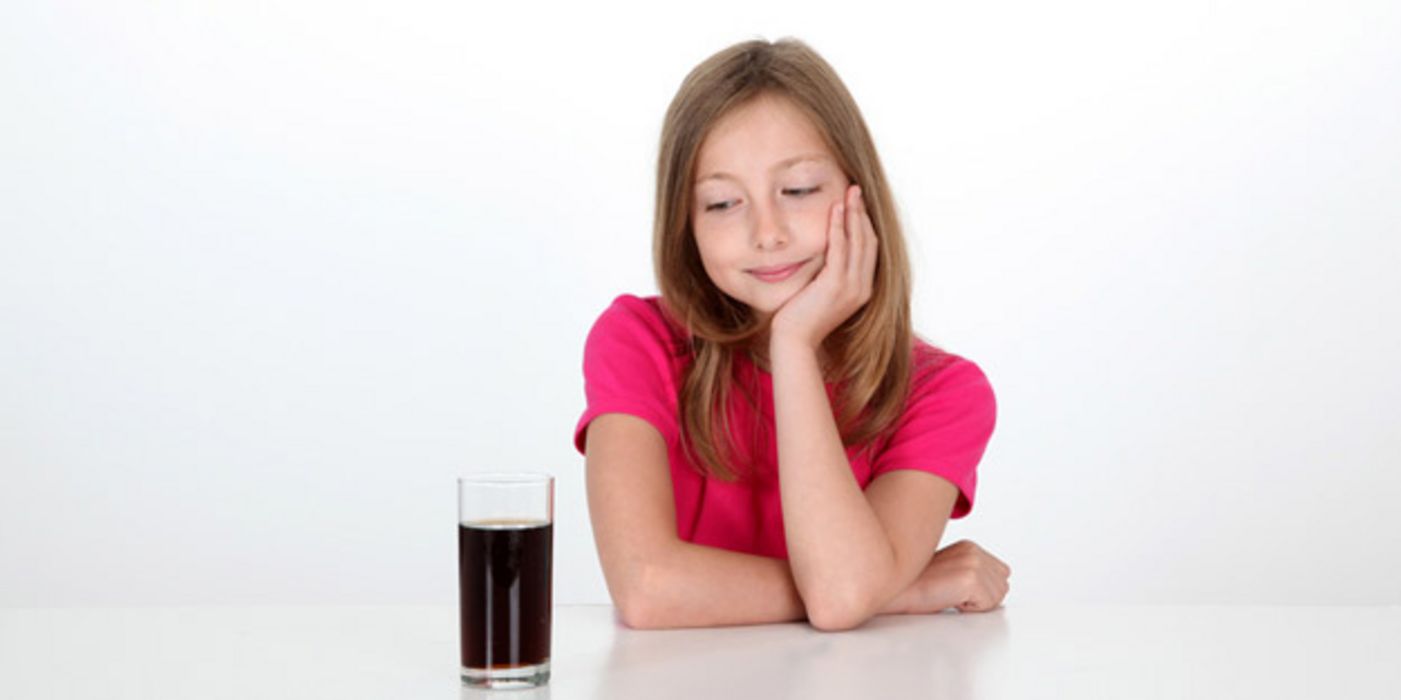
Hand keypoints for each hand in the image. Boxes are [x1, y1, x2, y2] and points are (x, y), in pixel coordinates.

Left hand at [769, 183, 877, 351]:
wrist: (794, 341)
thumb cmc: (801, 319)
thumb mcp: (821, 294)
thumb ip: (829, 275)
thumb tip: (824, 254)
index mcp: (862, 290)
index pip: (869, 250)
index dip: (864, 225)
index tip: (857, 205)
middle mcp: (862, 288)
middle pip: (868, 241)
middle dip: (862, 213)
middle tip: (856, 191)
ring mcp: (851, 287)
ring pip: (858, 241)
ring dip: (853, 214)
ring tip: (849, 193)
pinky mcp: (835, 284)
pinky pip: (840, 249)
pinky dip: (839, 227)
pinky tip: (834, 210)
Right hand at [893, 540, 1010, 613]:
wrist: (897, 591)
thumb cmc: (917, 587)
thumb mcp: (949, 571)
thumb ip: (972, 572)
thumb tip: (994, 588)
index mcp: (970, 547)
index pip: (1002, 574)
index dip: (983, 589)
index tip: (958, 589)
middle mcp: (974, 552)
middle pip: (1002, 587)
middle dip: (982, 597)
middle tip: (953, 594)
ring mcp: (972, 564)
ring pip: (996, 598)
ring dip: (975, 604)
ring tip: (950, 596)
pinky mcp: (970, 580)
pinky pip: (986, 606)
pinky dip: (969, 610)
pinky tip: (949, 600)